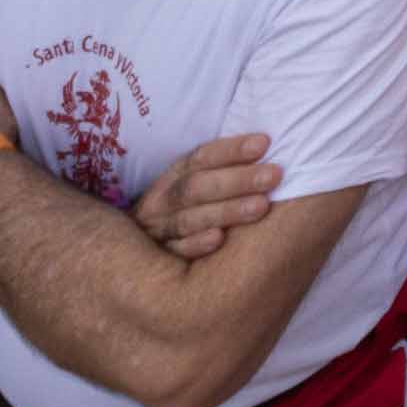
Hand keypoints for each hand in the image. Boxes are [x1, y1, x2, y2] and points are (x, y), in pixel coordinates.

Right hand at [130, 131, 280, 258]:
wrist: (133, 262)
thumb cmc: (188, 217)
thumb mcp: (196, 188)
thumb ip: (223, 172)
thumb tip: (267, 147)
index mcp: (173, 178)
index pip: (201, 158)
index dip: (232, 150)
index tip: (264, 144)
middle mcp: (161, 202)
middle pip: (196, 187)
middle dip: (237, 180)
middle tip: (274, 176)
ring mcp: (156, 231)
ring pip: (188, 219)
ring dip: (226, 211)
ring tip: (260, 207)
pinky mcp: (156, 261)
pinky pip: (175, 252)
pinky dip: (196, 244)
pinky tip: (219, 240)